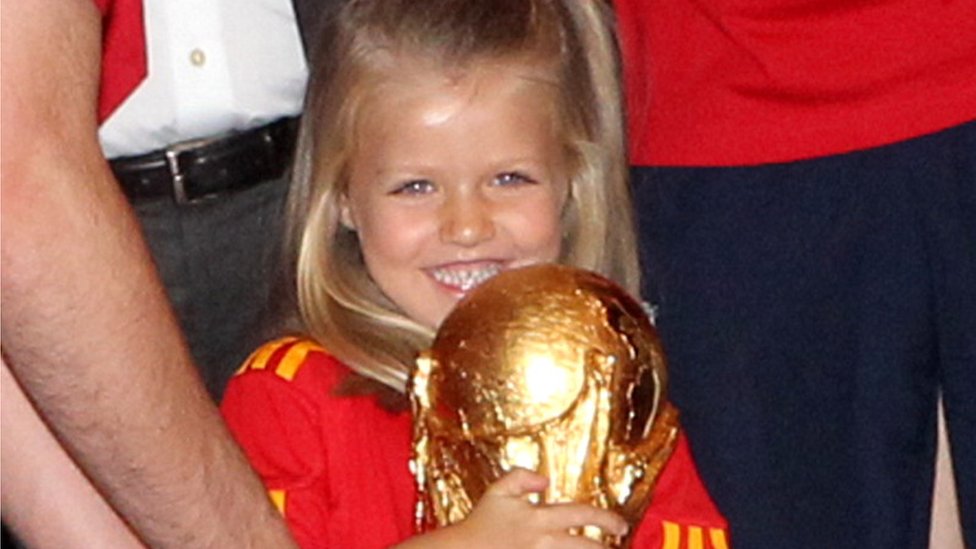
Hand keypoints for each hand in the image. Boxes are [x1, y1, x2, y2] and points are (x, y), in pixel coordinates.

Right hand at [397, 468, 627, 548]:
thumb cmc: (480, 523)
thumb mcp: (498, 491)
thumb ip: (520, 477)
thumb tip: (544, 480)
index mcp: (539, 518)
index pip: (581, 514)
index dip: (605, 518)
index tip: (620, 525)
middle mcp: (543, 542)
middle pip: (586, 546)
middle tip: (618, 545)